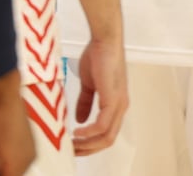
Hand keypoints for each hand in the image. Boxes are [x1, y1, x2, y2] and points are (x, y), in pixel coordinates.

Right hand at [72, 39, 128, 155]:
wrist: (104, 40)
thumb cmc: (98, 57)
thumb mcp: (89, 85)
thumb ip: (86, 102)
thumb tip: (80, 120)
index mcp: (115, 104)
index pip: (106, 133)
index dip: (91, 144)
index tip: (74, 147)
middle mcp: (120, 107)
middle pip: (107, 140)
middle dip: (88, 149)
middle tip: (71, 151)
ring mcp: (118, 104)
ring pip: (106, 136)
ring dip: (87, 144)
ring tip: (71, 145)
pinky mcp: (113, 99)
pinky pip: (103, 125)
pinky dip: (89, 132)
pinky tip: (76, 131)